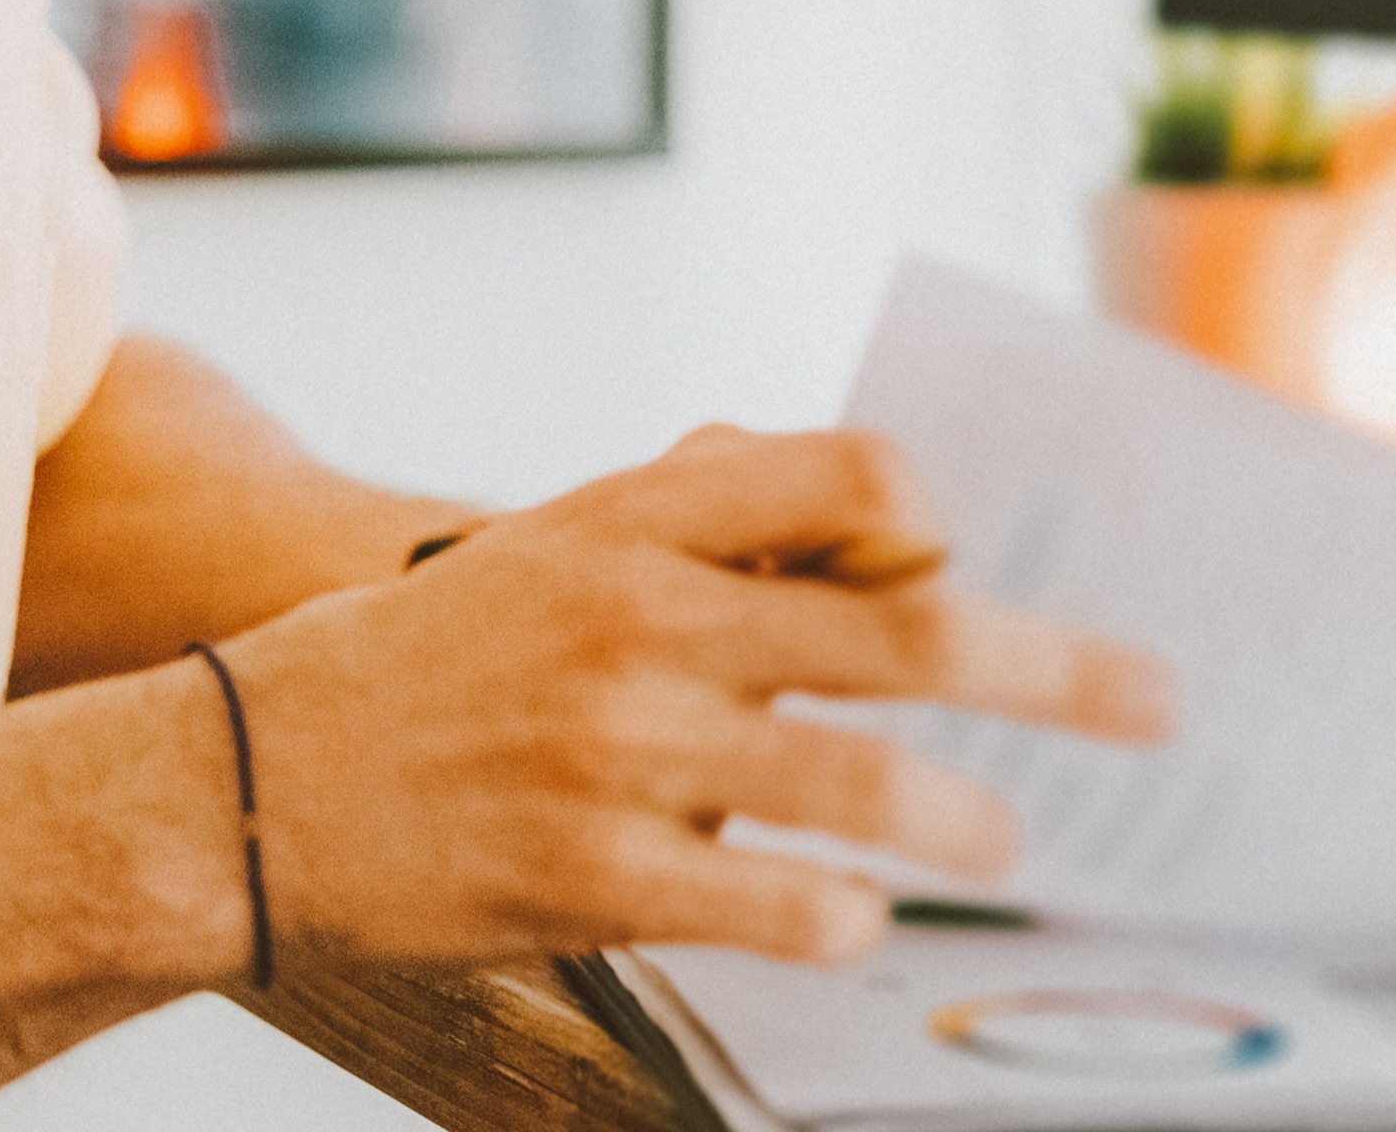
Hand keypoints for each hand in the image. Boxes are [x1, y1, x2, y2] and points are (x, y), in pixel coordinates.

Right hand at [199, 424, 1166, 973]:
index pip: (849, 475)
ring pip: (864, 780)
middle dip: (1058, 672)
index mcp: (631, 519)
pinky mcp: (592, 876)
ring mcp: (618, 752)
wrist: (242, 784)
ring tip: (1010, 845)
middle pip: (906, 632)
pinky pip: (779, 902)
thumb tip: (885, 526)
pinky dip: (845, 915)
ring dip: (969, 821)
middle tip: (1152, 704)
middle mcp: (637, 620)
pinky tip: (856, 921)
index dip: (934, 524)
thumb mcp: (553, 551)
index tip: (966, 572)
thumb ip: (703, 521)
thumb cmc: (422, 665)